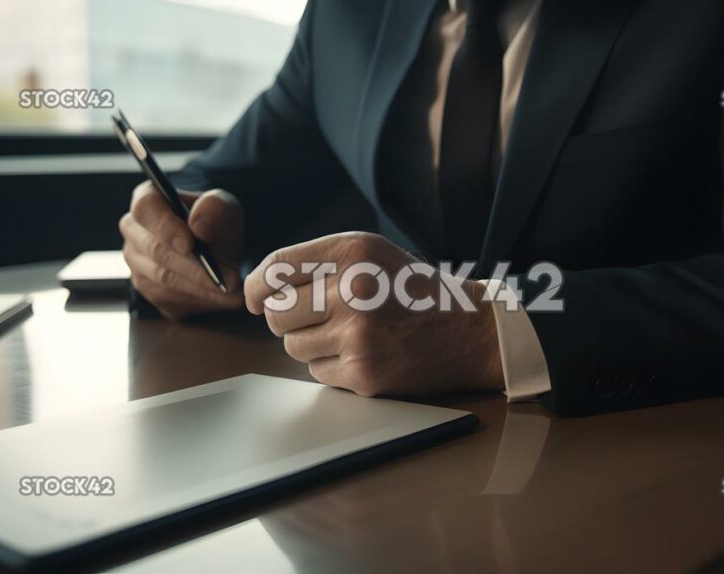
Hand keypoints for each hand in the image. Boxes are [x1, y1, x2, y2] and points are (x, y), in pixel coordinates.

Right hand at [120, 181, 245, 319]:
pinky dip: (199, 301)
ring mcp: (137, 263)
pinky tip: (222, 299)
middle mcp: (134, 232)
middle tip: (230, 279)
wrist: (217, 249)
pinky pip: (169, 299)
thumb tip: (199, 225)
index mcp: (148, 200)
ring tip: (233, 291)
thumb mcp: (225, 207)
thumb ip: (215, 208)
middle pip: (156, 251)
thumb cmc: (216, 222)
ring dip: (201, 288)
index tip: (190, 246)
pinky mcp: (148, 290)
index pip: (146, 209)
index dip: (166, 228)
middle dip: (196, 268)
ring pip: (163, 280)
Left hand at [243, 232, 504, 396]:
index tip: (253, 297)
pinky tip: (362, 353)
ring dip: (310, 343)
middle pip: (276, 313)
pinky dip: (331, 365)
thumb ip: (319, 262)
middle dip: (286, 318)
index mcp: (353, 251)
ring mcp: (357, 335)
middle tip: (311, 318)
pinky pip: (317, 371)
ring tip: (347, 333)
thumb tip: (259, 289)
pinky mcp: (363, 372)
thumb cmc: (413, 290)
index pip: (275, 268)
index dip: (255, 286)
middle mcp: (353, 289)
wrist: (470, 330)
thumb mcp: (372, 254)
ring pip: (292, 346)